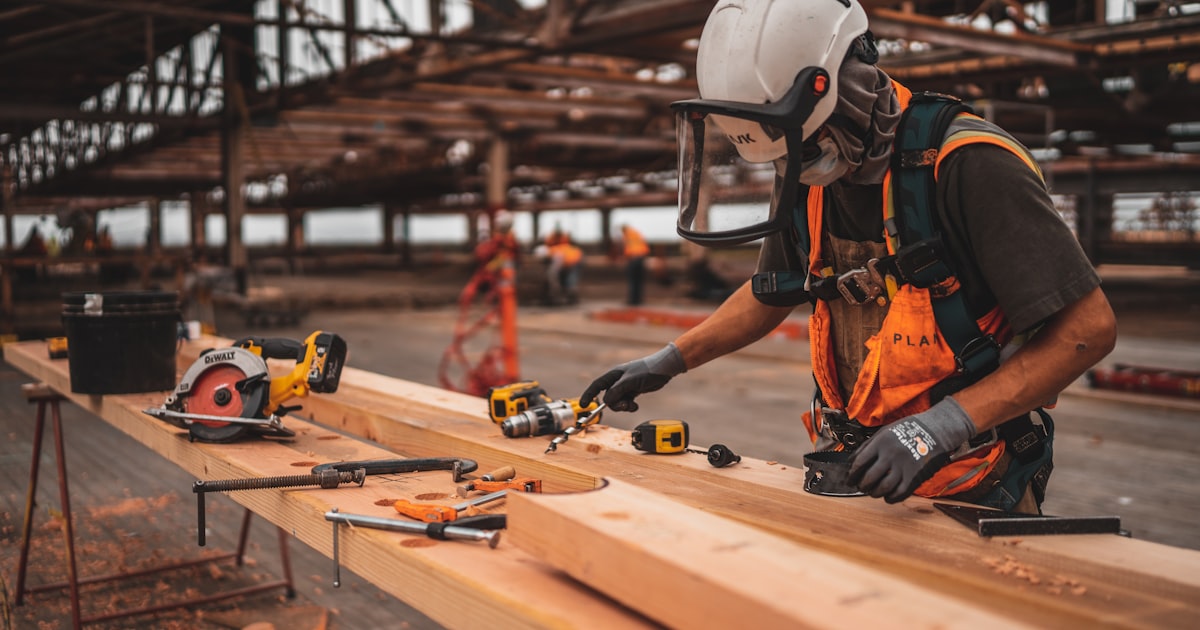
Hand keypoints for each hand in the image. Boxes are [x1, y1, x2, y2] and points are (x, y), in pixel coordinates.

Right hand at [580, 343, 686, 411]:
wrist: (664, 369)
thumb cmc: (647, 370)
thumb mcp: (630, 381)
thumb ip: (617, 391)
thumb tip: (605, 401)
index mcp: (613, 375)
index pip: (597, 385)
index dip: (589, 395)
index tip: (584, 405)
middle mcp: (617, 381)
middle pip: (608, 397)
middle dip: (615, 404)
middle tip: (625, 405)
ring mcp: (625, 387)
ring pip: (617, 402)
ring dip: (623, 406)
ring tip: (632, 405)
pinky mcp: (632, 392)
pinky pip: (625, 402)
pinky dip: (629, 406)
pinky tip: (636, 405)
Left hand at [847, 397, 975, 502]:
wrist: (934, 431)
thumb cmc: (907, 430)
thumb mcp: (884, 432)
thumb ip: (868, 446)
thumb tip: (852, 461)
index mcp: (881, 443)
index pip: (859, 463)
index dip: (852, 474)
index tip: (850, 479)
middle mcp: (890, 455)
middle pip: (870, 478)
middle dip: (862, 486)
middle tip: (861, 487)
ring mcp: (903, 466)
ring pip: (883, 487)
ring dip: (875, 493)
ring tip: (873, 491)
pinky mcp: (914, 476)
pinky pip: (900, 493)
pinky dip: (891, 498)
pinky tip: (887, 496)